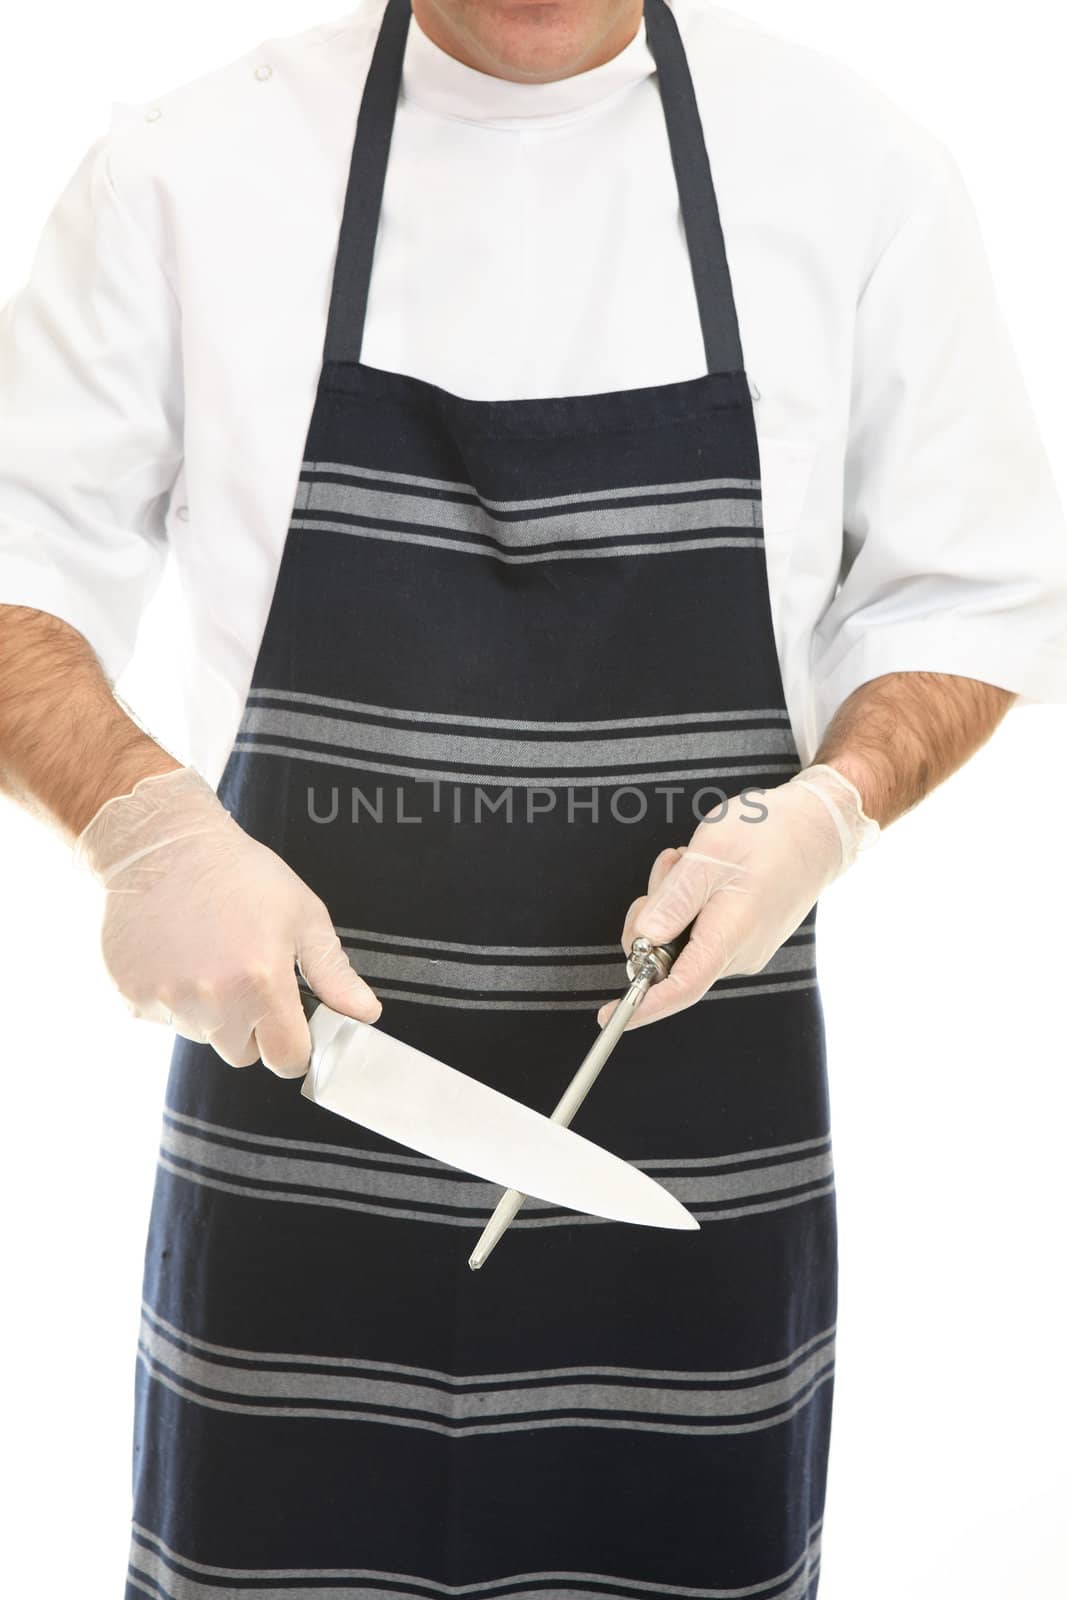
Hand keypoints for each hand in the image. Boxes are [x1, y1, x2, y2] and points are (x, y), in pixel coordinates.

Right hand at [73, 765, 379, 1075]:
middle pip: (242, 1054)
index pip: (286, 1059)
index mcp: (261, 983)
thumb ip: (333, 973)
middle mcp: (213, 1001)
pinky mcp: (132, 996)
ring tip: (209, 954)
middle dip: (252, 1028)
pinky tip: (177, 954)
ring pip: (202, 1036)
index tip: (291, 1027)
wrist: (161, 844)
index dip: (294, 1047)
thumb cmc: (239, 873)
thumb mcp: (302, 914)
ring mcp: (168, 1001)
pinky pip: (164, 1018)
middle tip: (246, 974)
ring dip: (210, 1012)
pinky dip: (173, 997)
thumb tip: (363, 1014)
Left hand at [598, 764, 877, 1029]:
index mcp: (730, 937)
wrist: (820, 825)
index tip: (608, 1017)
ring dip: (672, 898)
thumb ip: (673, 902)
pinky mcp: (746, 934)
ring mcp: (744, 946)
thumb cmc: (768, 835)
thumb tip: (643, 940)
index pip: (679, 989)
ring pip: (680, 937)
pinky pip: (699, 927)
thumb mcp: (709, 858)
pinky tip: (705, 868)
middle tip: (671, 867)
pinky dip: (690, 899)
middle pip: (669, 956)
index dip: (641, 1007)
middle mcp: (739, 954)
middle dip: (654, 914)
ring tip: (694, 859)